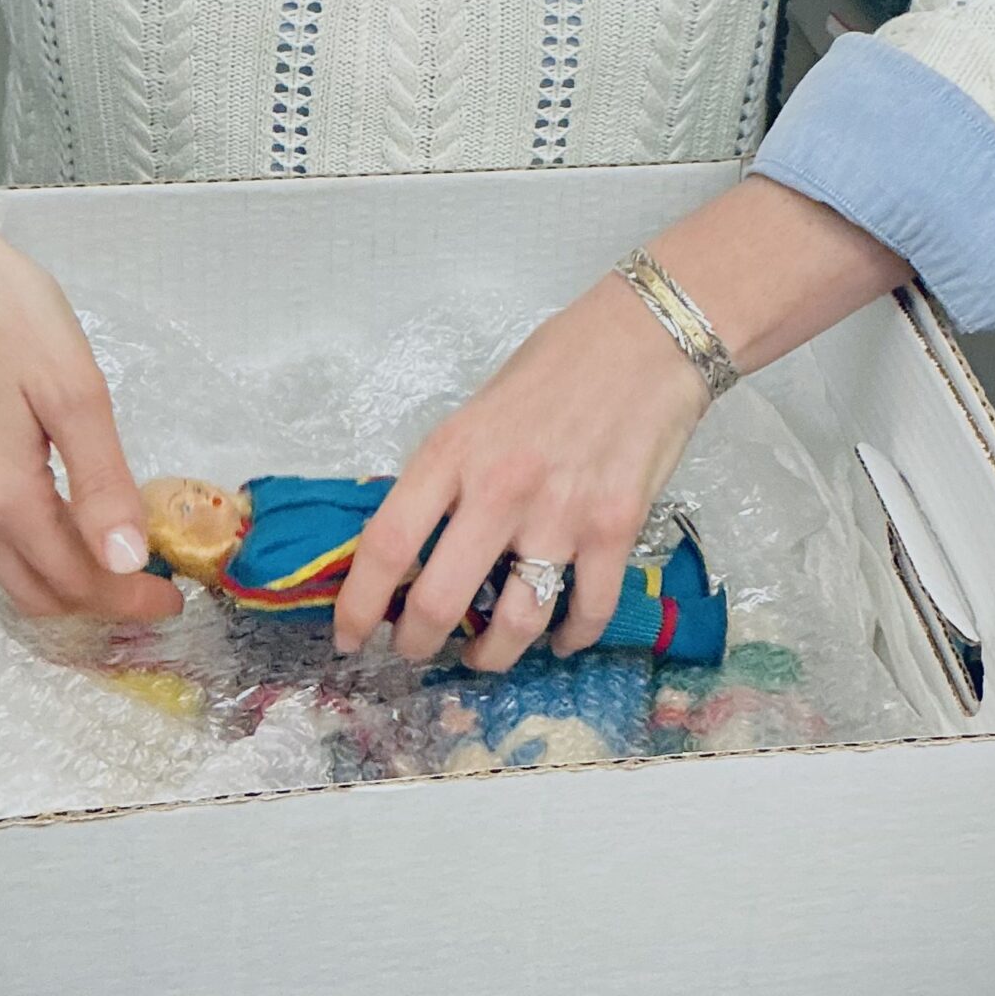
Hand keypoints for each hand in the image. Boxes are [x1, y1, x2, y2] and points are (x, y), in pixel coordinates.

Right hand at [0, 53, 180, 626]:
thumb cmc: (7, 318)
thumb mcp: (75, 395)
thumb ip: (101, 484)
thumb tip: (127, 563)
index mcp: (7, 499)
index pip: (76, 581)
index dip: (130, 601)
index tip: (177, 599)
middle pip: (39, 594)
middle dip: (101, 605)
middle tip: (156, 588)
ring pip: (12, 575)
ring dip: (69, 584)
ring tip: (122, 562)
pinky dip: (41, 555)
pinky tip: (74, 522)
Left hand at [332, 271, 705, 669]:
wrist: (646, 339)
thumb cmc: (556, 367)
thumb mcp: (476, 413)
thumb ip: (449, 477)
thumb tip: (416, 545)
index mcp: (452, 452)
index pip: (387, 545)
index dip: (359, 606)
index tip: (348, 637)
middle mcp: (499, 489)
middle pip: (441, 601)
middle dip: (419, 644)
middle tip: (416, 651)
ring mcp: (560, 514)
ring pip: (516, 622)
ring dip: (493, 656)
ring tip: (484, 656)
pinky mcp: (615, 529)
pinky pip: (587, 610)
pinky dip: (570, 637)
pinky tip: (560, 638)